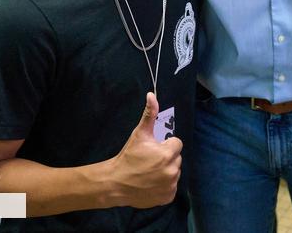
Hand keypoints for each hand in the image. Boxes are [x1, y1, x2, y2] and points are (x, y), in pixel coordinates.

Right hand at [109, 92, 182, 208]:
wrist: (115, 183)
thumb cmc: (128, 156)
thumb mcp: (139, 134)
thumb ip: (149, 114)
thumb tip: (152, 95)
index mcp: (168, 154)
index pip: (176, 143)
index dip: (165, 145)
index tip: (153, 149)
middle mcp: (172, 170)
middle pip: (176, 158)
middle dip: (166, 157)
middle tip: (149, 161)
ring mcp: (170, 185)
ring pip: (174, 172)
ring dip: (166, 171)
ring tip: (149, 172)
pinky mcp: (167, 197)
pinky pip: (171, 187)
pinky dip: (164, 186)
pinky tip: (151, 183)